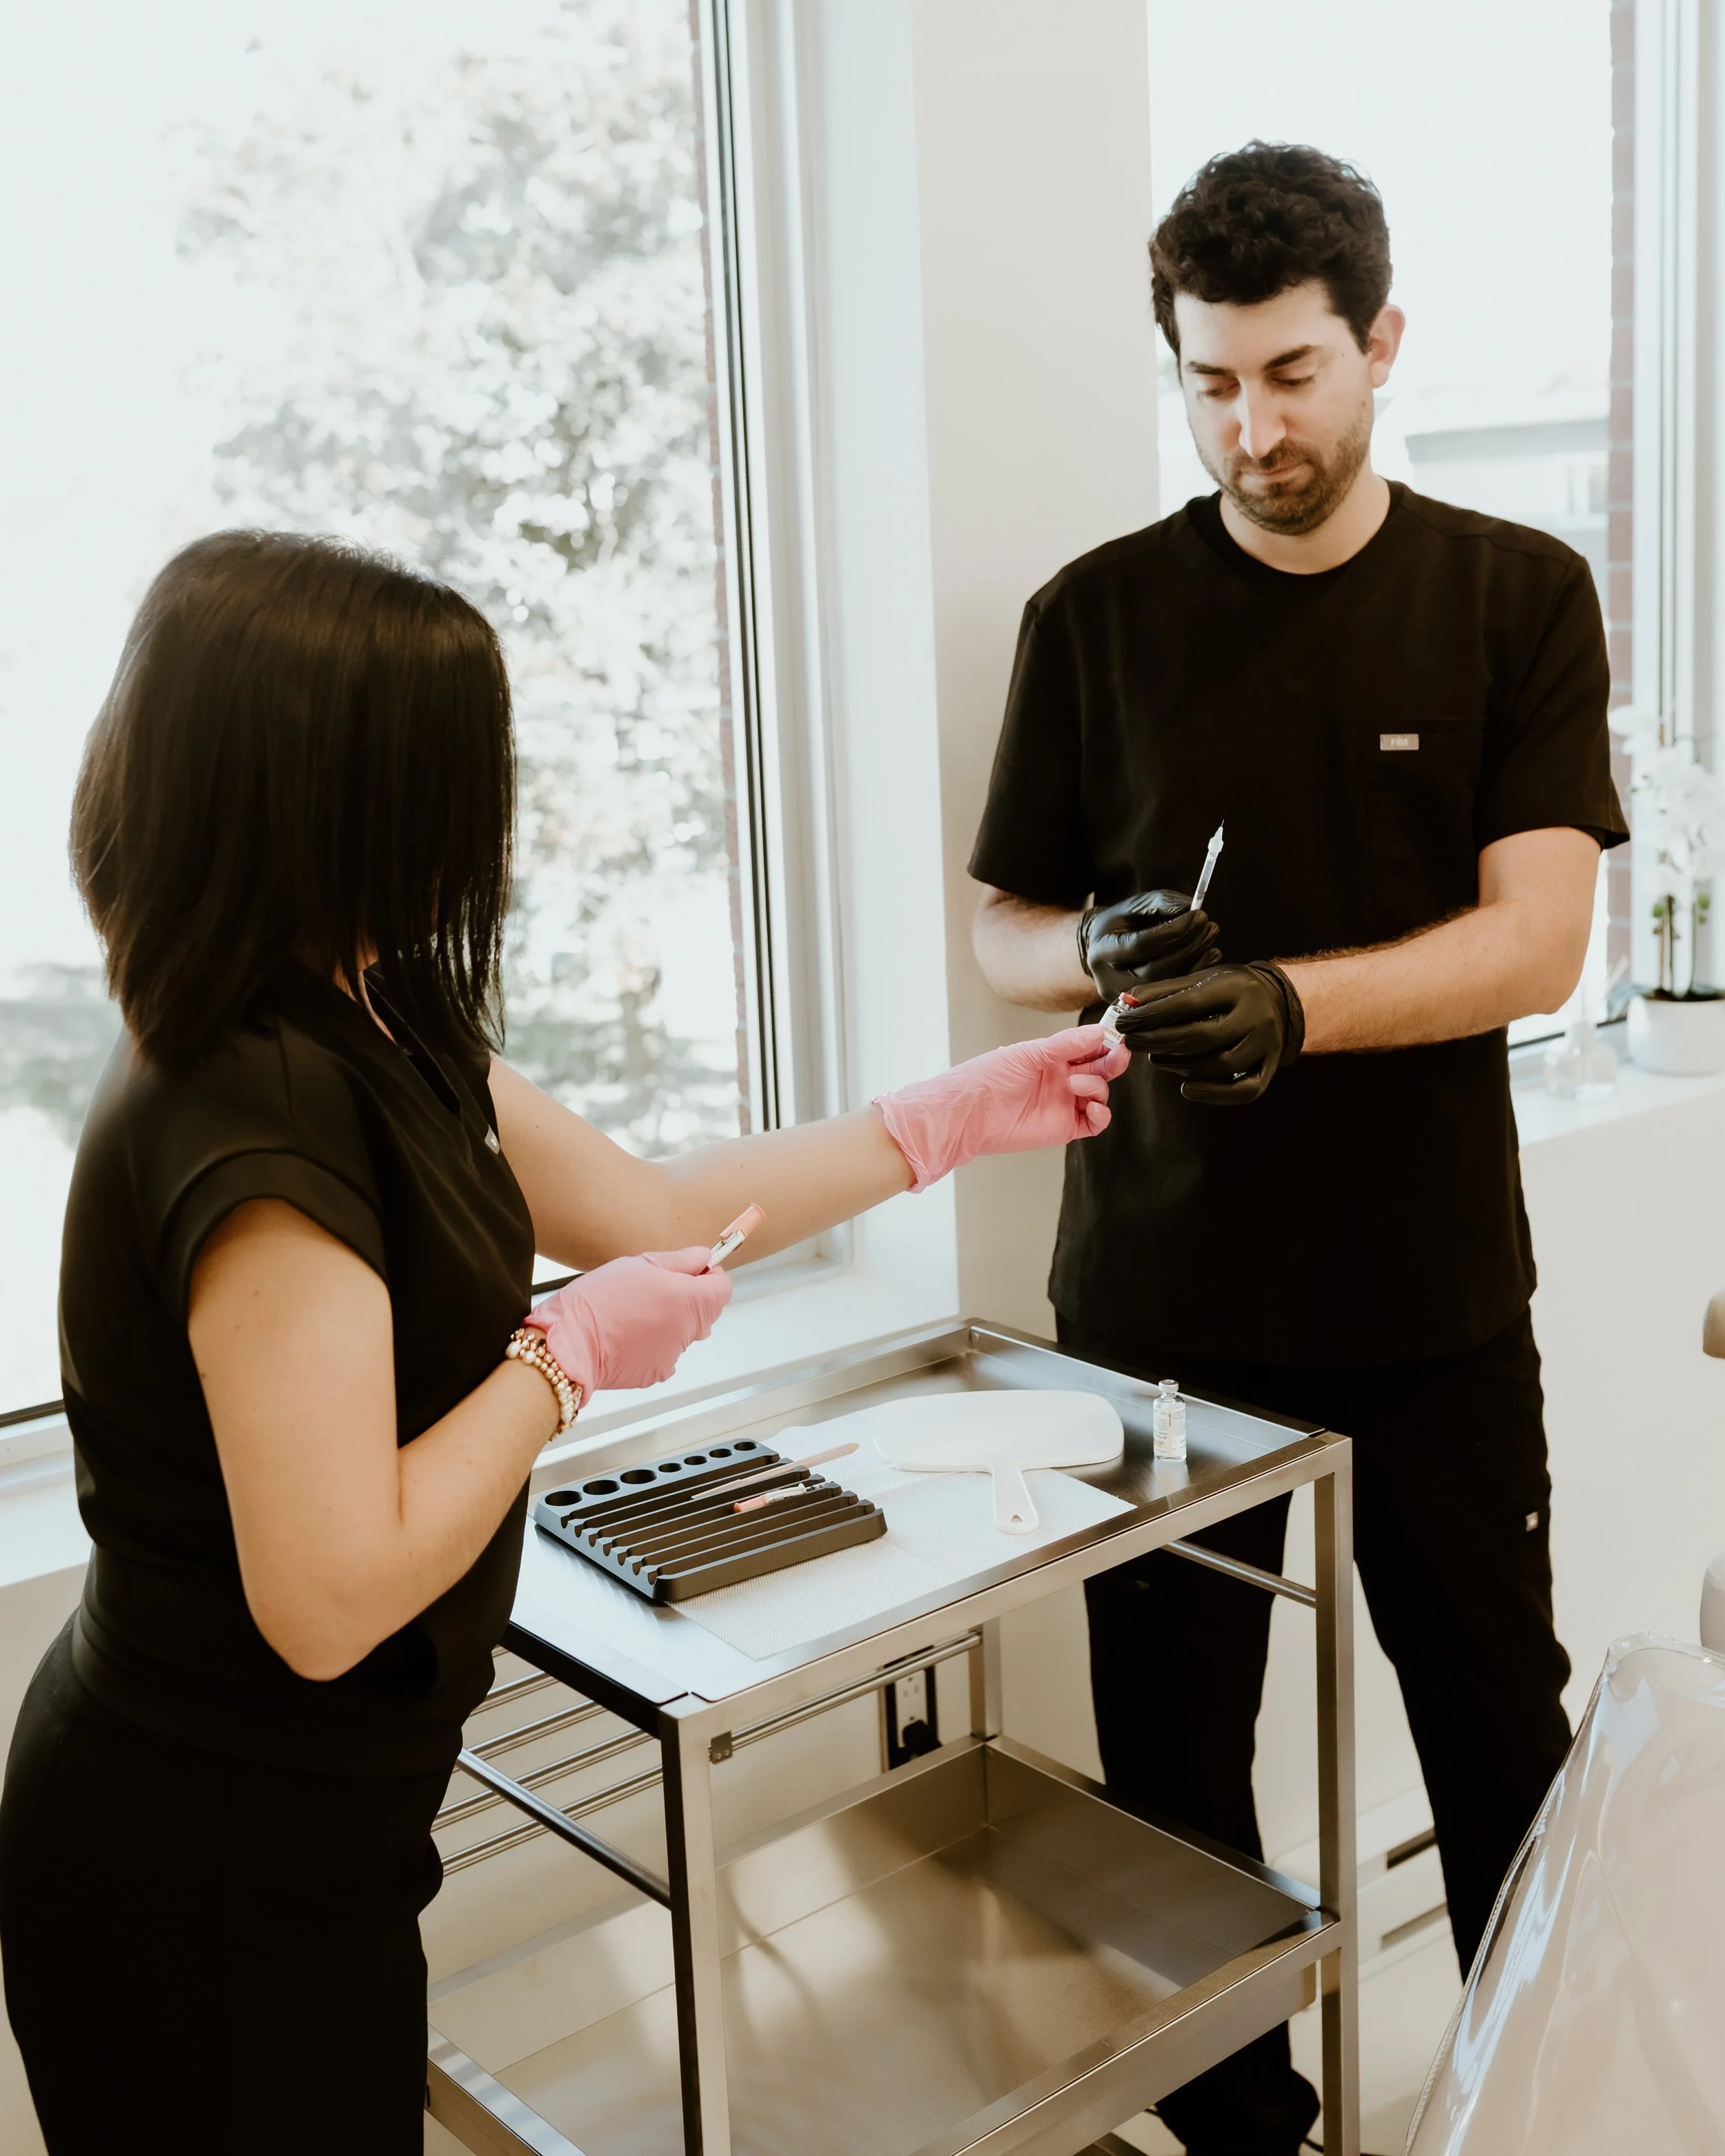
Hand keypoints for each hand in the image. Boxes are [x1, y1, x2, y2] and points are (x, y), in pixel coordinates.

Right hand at [525, 1250, 731, 1395]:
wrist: (568, 1344)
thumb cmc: (597, 1301)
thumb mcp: (639, 1265)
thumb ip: (679, 1261)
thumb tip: (702, 1257)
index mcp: (688, 1300)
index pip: (722, 1288)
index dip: (711, 1277)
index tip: (696, 1271)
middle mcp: (687, 1330)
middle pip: (705, 1312)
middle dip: (689, 1298)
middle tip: (656, 1288)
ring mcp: (673, 1355)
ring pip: (684, 1333)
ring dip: (670, 1321)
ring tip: (635, 1312)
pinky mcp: (656, 1373)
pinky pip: (665, 1352)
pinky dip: (653, 1343)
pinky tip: (628, 1333)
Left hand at [875, 1026, 1129, 1191]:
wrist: (970, 1114)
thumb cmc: (988, 1078)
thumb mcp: (1029, 1053)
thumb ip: (1065, 1044)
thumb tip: (1097, 1032)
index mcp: (1053, 1056)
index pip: (1088, 1046)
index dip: (1104, 1042)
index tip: (1115, 1035)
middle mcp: (1061, 1078)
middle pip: (1101, 1069)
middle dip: (1113, 1061)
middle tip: (1118, 1054)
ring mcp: (1064, 1103)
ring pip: (1100, 1094)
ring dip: (1097, 1087)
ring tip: (1076, 1085)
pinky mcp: (1064, 1127)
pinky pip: (1094, 1122)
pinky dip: (1101, 1114)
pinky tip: (1093, 1108)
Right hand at [1080, 889, 1220, 998]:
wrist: (1099, 950)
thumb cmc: (1121, 925)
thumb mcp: (1133, 907)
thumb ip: (1160, 903)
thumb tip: (1190, 907)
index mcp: (1103, 950)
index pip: (1142, 944)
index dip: (1174, 930)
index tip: (1200, 915)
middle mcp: (1109, 980)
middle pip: (1156, 970)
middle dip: (1189, 947)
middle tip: (1211, 927)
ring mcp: (1124, 1000)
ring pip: (1166, 986)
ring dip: (1196, 962)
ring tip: (1211, 941)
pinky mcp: (1139, 1009)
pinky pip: (1172, 996)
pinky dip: (1195, 975)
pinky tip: (1208, 958)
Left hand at [1114, 962, 1304, 1104]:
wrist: (1279, 1000)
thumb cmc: (1229, 992)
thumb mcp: (1201, 981)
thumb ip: (1165, 992)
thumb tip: (1126, 1003)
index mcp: (1236, 987)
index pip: (1188, 1004)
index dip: (1152, 1016)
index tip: (1123, 1023)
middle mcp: (1257, 1015)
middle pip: (1203, 1037)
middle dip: (1160, 1043)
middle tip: (1131, 1045)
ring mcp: (1267, 1044)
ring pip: (1221, 1064)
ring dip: (1181, 1066)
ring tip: (1156, 1059)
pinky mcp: (1271, 1067)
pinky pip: (1245, 1090)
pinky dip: (1214, 1094)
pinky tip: (1186, 1089)